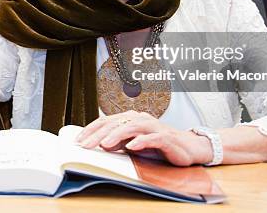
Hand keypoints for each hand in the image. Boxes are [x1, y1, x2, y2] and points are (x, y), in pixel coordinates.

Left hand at [75, 111, 212, 166]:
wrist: (187, 147)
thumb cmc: (158, 145)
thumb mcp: (133, 144)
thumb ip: (118, 143)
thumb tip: (100, 144)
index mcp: (131, 119)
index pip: (107, 122)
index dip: (91, 130)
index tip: (78, 140)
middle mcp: (140, 119)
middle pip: (116, 124)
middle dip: (99, 134)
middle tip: (85, 145)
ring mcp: (153, 127)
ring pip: (132, 127)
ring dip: (117, 136)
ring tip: (104, 145)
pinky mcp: (165, 137)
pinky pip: (152, 138)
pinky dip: (141, 141)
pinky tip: (131, 147)